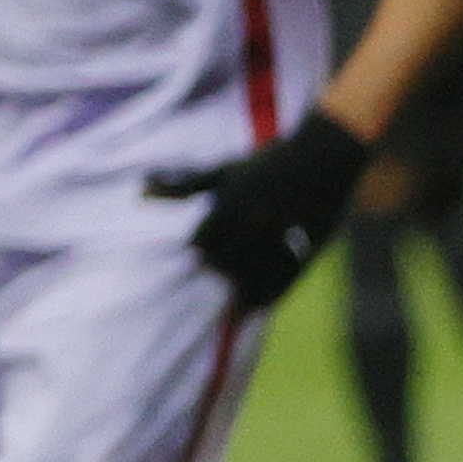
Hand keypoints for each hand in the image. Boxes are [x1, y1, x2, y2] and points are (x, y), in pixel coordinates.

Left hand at [147, 110, 371, 308]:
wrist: (323, 159)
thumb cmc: (266, 164)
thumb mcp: (222, 172)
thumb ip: (183, 187)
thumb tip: (139, 191)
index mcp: (232, 203)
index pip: (203, 243)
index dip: (202, 250)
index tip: (205, 252)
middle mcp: (255, 222)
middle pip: (226, 262)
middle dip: (222, 268)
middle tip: (223, 271)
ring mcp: (284, 238)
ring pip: (253, 277)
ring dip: (242, 286)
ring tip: (237, 290)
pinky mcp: (309, 250)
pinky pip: (284, 284)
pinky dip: (268, 296)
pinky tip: (259, 302)